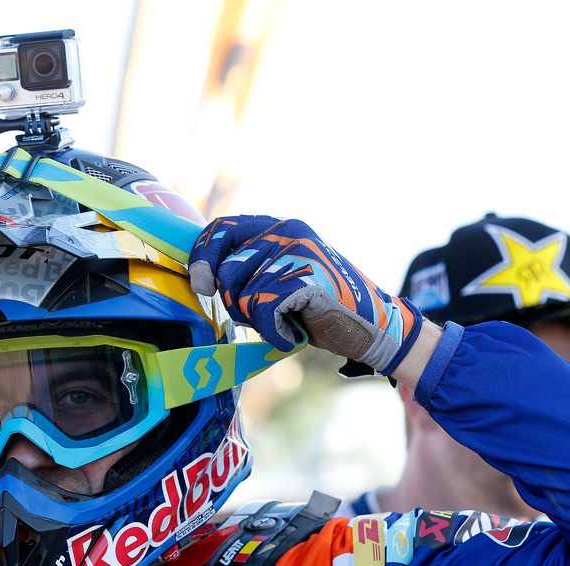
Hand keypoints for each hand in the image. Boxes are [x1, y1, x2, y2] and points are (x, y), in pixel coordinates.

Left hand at [188, 215, 422, 375]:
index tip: (201, 285)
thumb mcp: (277, 279)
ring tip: (284, 320)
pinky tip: (292, 333)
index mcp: (275, 227)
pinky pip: (264, 310)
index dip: (202, 257)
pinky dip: (274, 332)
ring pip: (242, 295)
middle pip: (226, 270)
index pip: (220, 228)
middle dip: (234, 303)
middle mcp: (285, 230)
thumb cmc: (316, 308)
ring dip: (257, 320)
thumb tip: (199, 276)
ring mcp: (298, 250)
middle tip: (262, 314)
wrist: (370, 326)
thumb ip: (245, 270)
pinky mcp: (306, 275)